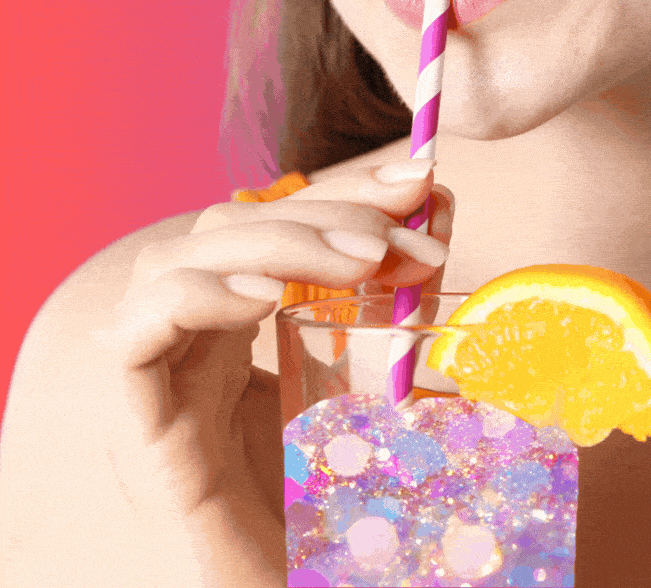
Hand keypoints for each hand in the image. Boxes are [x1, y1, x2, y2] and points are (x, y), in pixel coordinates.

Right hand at [92, 160, 452, 576]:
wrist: (323, 587)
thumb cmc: (367, 500)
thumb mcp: (399, 376)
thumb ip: (408, 301)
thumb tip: (437, 207)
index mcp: (252, 327)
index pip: (278, 221)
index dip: (345, 190)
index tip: (420, 181)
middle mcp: (202, 344)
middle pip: (230, 227)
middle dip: (326, 213)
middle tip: (406, 237)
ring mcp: (171, 385)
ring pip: (176, 261)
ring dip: (276, 241)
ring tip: (363, 263)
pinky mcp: (150, 436)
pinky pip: (135, 340)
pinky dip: (193, 298)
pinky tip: (263, 300)